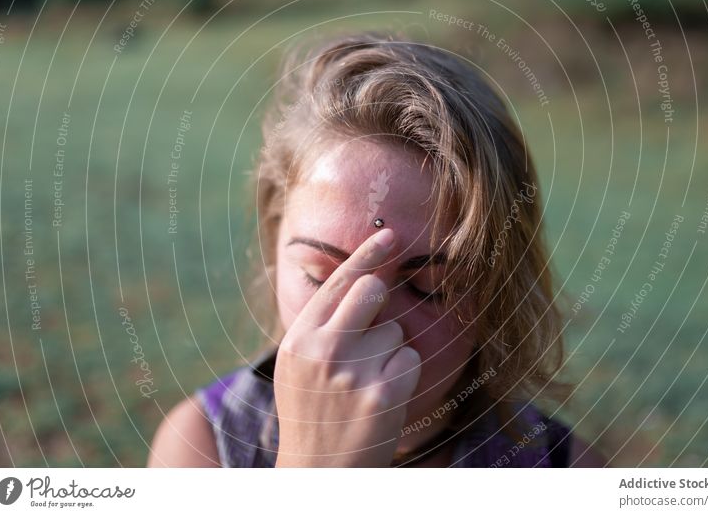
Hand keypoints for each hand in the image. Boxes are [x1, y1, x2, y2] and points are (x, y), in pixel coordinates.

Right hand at [273, 228, 420, 466]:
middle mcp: (323, 349)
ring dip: (388, 353)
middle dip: (380, 304)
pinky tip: (380, 398)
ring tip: (364, 385)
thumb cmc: (311, 412)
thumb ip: (320, 324)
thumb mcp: (298, 364)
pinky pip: (409, 358)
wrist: (317, 474)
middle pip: (373, 291)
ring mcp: (353, 372)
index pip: (338, 282)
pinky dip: (402, 375)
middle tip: (369, 335)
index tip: (391, 234)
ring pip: (395, 330)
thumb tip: (359, 279)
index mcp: (300, 338)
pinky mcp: (382, 394)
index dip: (367, 254)